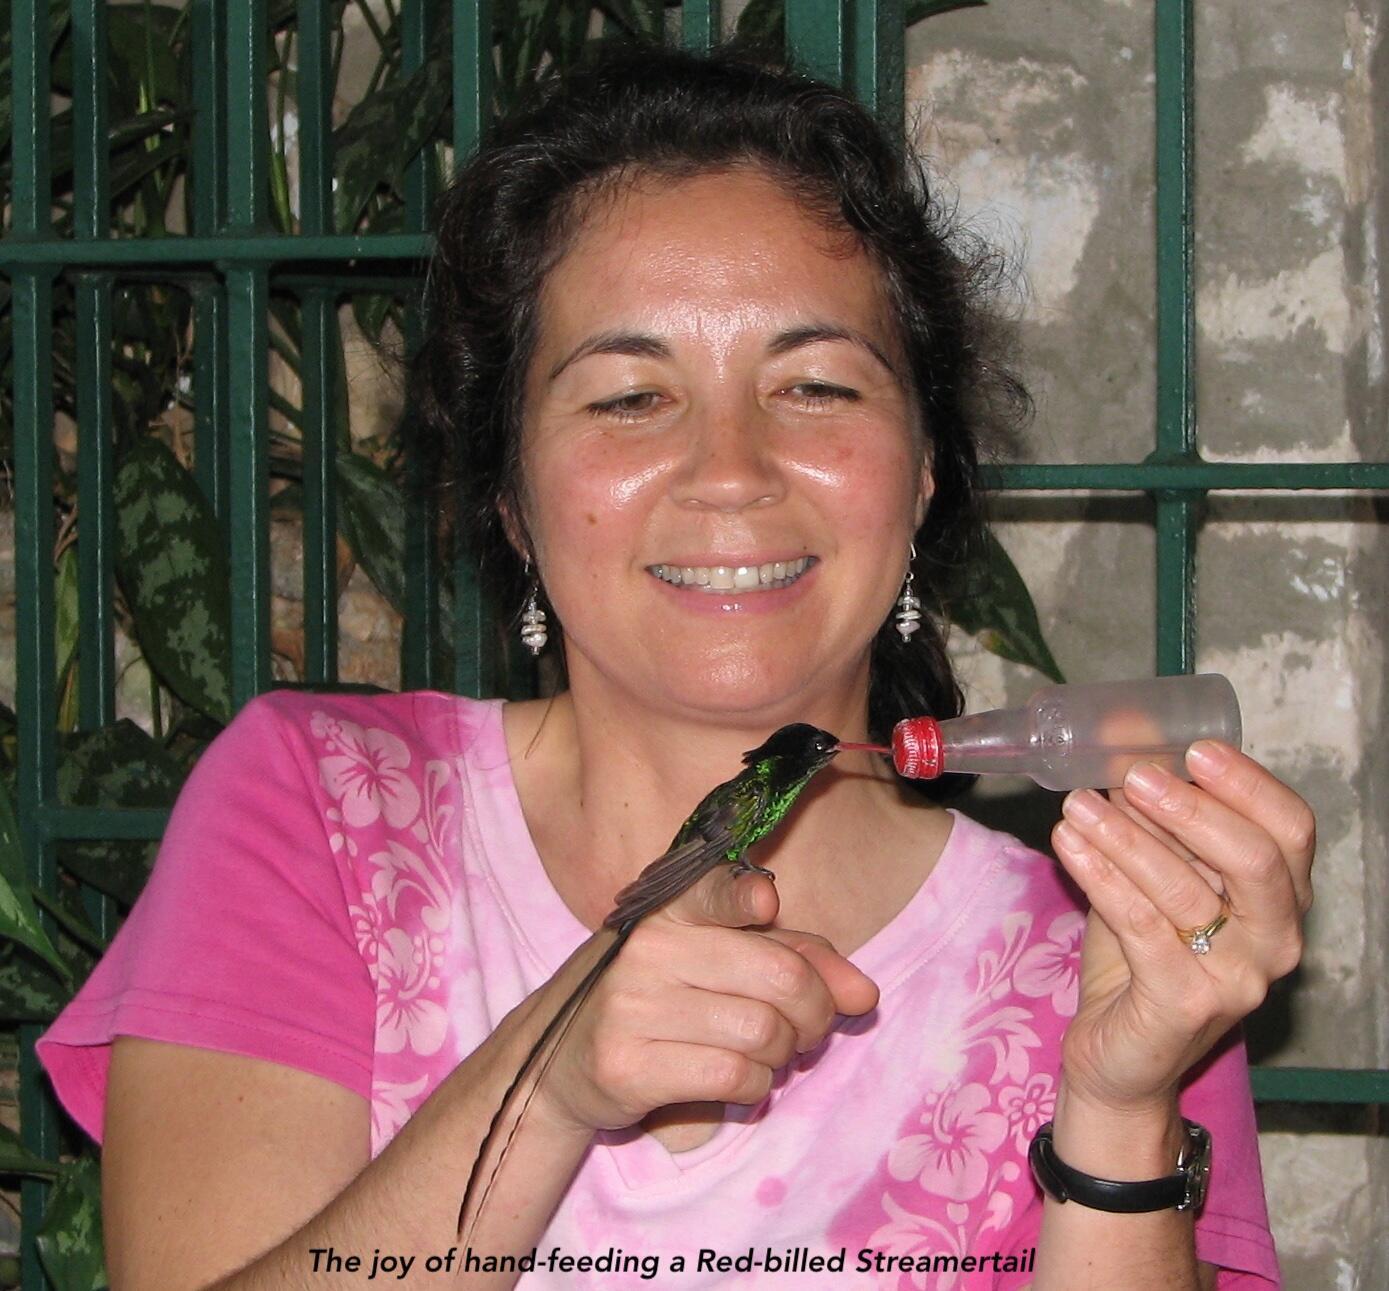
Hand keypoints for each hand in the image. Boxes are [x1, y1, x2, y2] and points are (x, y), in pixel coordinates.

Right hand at [535, 864, 878, 1134]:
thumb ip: (795, 959)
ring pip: (763, 1032)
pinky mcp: (627, 1065)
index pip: (712, 889)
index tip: (765, 905)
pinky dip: (758, 1086)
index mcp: (672, 907)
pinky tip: (743, 1080)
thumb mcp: (722, 960)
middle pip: (779, 974)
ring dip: (784, 1054)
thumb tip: (864, 993)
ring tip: (767, 1054)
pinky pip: (734, 1076)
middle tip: (807, 1028)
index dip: (743, 897)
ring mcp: (632, 1005)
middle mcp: (649, 947)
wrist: (563, 1058)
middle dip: (815, 1010)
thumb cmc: (662, 998)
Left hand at [1049, 740, 1314, 1114]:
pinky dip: (1100, 875)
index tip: (1194, 747)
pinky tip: (1067, 843)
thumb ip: (1151, 821)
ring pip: (1185, 890)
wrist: (1120, 1056)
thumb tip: (1125, 744)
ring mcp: (1237, 980)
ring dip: (1124, 837)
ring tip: (1077, 803)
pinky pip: (1140, 925)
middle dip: (1192, 808)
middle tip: (1134, 775)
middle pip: (1256, 858)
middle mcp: (1275, 942)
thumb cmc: (1141, 958)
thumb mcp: (1150, 877)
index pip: (1291, 830)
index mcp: (1282, 900)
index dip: (1247, 783)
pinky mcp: (1184, 1005)